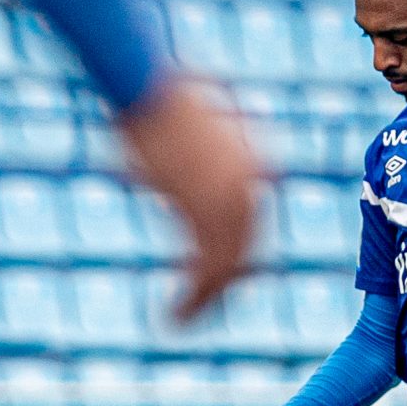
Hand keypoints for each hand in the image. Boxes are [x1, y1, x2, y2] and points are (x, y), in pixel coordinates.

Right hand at [115, 75, 264, 323]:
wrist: (147, 84)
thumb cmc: (161, 91)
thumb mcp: (198, 115)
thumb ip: (211, 136)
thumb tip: (203, 135)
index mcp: (259, 165)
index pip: (252, 226)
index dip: (234, 258)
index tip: (211, 279)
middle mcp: (254, 188)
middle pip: (246, 253)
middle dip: (222, 286)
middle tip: (196, 309)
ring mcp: (234, 203)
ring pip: (228, 271)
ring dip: (205, 302)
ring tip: (181, 321)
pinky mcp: (207, 215)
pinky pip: (207, 274)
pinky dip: (192, 302)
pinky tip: (173, 318)